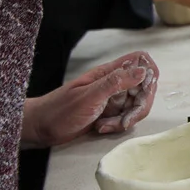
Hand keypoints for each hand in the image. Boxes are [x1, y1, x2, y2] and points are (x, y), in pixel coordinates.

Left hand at [21, 51, 159, 147]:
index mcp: (110, 73)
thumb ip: (115, 82)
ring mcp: (113, 99)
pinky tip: (101, 128)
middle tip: (124, 120)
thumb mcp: (88, 96)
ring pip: (137, 106)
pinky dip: (118, 126)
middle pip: (144, 88)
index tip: (144, 91)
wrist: (40, 128)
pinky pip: (126, 118)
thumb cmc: (59, 110)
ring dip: (126, 119)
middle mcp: (115, 84)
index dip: (149, 74)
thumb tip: (143, 71)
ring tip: (105, 125)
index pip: (140, 61)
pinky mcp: (109, 114)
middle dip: (139, 107)